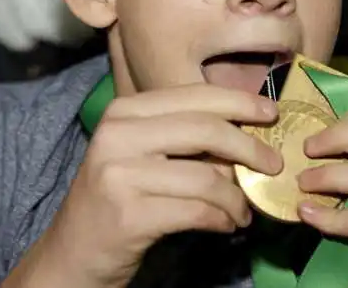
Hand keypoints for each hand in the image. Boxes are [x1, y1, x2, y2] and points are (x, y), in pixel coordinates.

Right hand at [7, 85, 281, 287]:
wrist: (73, 252)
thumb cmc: (119, 197)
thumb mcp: (142, 153)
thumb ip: (185, 136)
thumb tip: (249, 130)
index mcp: (125, 111)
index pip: (194, 95)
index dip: (239, 101)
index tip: (271, 113)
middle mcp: (118, 134)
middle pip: (205, 130)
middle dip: (250, 146)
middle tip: (274, 164)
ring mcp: (120, 174)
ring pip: (206, 177)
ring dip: (237, 197)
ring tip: (245, 210)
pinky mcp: (129, 215)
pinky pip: (197, 211)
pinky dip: (222, 219)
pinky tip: (227, 224)